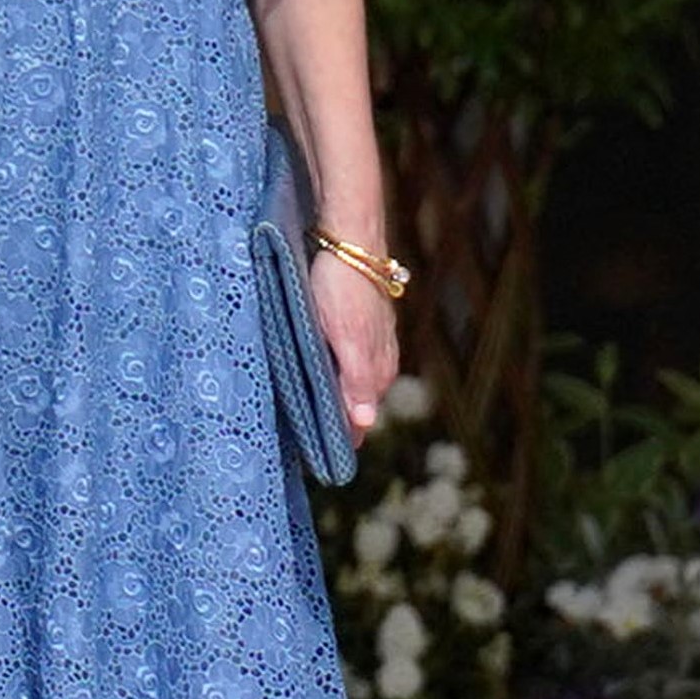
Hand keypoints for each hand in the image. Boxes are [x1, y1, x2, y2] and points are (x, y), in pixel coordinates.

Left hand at [313, 244, 402, 440]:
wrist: (353, 240)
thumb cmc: (341, 287)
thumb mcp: (343, 336)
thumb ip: (354, 380)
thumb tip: (363, 423)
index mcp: (371, 365)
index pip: (358, 413)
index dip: (343, 434)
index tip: (325, 458)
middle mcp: (379, 356)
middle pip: (361, 400)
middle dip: (344, 422)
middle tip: (320, 444)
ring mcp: (376, 339)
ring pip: (363, 381)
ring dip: (346, 400)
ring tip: (327, 420)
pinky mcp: (369, 324)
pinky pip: (363, 360)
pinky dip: (350, 375)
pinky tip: (336, 377)